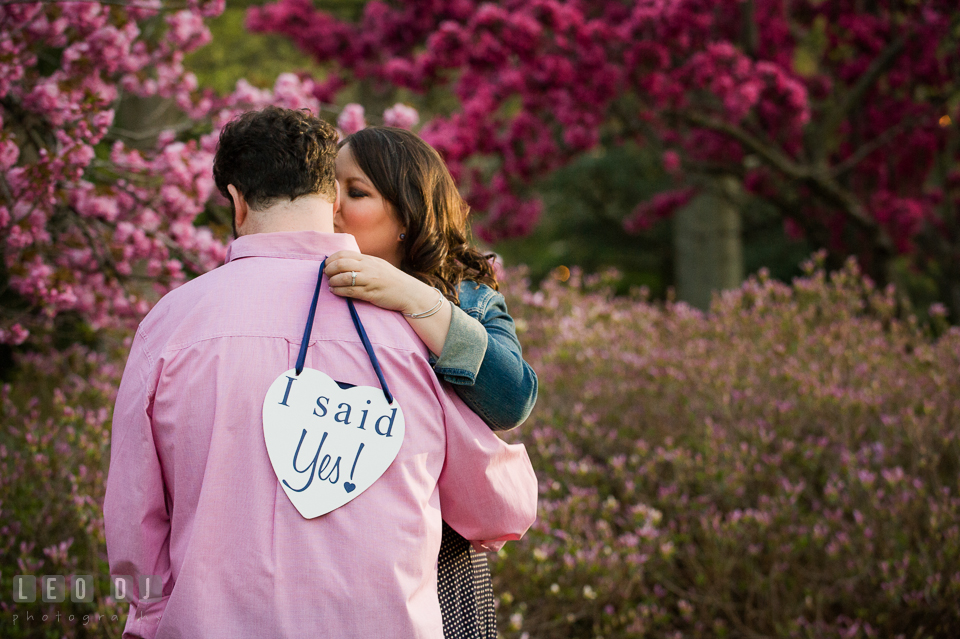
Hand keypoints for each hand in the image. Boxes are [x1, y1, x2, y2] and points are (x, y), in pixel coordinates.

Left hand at [324, 250, 439, 314]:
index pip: (344, 254)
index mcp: (369, 259)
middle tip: (325, 275)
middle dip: (329, 269)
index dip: (331, 259)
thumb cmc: (392, 281)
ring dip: (332, 281)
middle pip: (341, 264)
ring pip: (344, 277)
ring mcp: (370, 280)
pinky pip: (350, 291)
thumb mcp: (378, 266)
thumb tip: (344, 264)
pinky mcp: (371, 293)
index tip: (326, 266)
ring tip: (330, 284)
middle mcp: (368, 267)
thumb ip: (363, 264)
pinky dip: (339, 291)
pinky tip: (335, 291)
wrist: (409, 293)